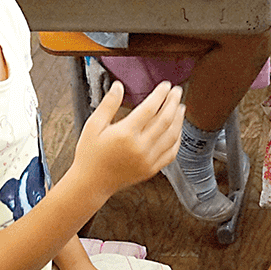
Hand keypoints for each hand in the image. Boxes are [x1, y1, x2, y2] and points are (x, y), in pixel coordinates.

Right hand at [72, 80, 183, 198]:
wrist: (91, 183)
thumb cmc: (90, 154)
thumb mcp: (93, 126)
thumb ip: (108, 104)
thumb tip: (118, 86)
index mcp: (125, 134)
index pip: (150, 108)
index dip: (160, 94)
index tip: (165, 85)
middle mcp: (140, 147)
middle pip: (165, 119)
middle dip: (173, 102)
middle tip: (177, 91)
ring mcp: (148, 160)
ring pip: (172, 135)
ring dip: (179, 119)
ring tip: (180, 107)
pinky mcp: (151, 169)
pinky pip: (171, 152)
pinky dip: (177, 139)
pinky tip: (177, 130)